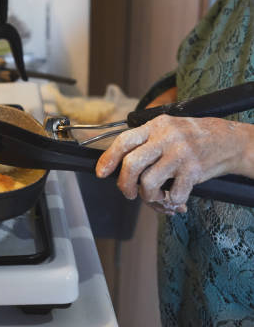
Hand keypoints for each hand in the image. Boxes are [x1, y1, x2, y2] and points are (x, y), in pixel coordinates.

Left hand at [95, 115, 253, 213]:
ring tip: (156, 195)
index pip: (123, 141)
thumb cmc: (192, 137)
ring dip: (148, 196)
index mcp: (155, 126)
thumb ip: (145, 142)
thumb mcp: (167, 129)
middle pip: (131, 164)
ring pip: (148, 182)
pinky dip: (171, 202)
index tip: (101, 173)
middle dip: (125, 184)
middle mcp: (166, 138)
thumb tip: (118, 167)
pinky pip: (173, 194)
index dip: (108, 158)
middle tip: (129, 193)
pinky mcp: (193, 170)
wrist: (229, 140)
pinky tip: (175, 200)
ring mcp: (180, 154)